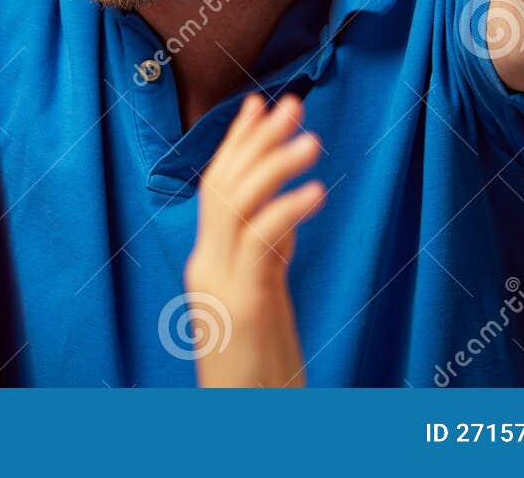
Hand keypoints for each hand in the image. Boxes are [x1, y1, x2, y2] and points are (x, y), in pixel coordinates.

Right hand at [185, 93, 325, 386]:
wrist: (244, 420)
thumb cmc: (259, 372)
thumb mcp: (262, 304)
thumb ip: (268, 258)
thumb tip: (286, 214)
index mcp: (208, 265)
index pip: (217, 187)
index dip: (238, 142)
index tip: (261, 103)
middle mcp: (206, 268)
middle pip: (223, 186)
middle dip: (257, 140)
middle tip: (293, 103)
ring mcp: (220, 287)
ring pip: (236, 206)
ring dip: (275, 165)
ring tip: (312, 140)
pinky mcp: (244, 307)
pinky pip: (262, 245)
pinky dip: (288, 211)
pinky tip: (316, 191)